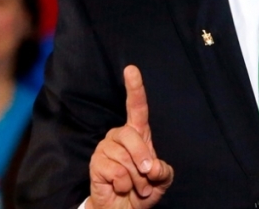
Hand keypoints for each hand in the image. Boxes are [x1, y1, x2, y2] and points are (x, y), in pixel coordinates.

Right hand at [88, 65, 173, 208]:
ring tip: (133, 185)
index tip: (131, 69)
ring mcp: (105, 148)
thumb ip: (163, 171)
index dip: (134, 87)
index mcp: (137, 133)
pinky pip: (115, 171)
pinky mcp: (96, 163)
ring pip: (125, 158)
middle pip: (132, 136)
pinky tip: (120, 186)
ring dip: (135, 178)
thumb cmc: (143, 189)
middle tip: (147, 177)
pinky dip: (123, 184)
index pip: (136, 107)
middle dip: (144, 159)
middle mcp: (119, 136)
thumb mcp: (161, 179)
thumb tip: (152, 166)